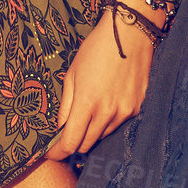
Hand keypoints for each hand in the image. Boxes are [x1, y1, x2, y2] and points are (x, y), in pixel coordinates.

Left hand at [46, 4, 154, 159]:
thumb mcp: (72, 74)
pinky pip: (117, 124)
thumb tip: (59, 128)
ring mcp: (125, 112)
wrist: (130, 33)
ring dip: (91, 132)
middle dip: (73, 143)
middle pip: (86, 145)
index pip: (71, 143)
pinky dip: (107, 121)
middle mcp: (108, 113)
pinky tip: (105, 102)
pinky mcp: (136, 107)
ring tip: (88, 112)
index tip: (51, 154)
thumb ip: (66, 105)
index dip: (58, 153)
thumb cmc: (96, 49)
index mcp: (87, 103)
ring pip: (103, 136)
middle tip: (66, 133)